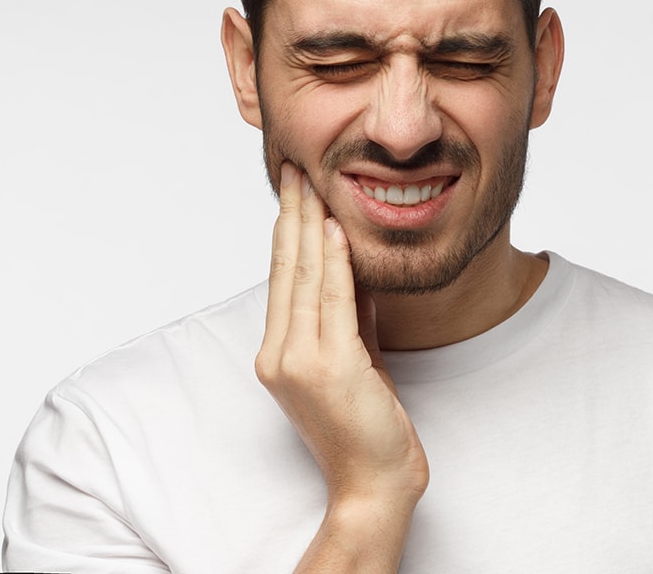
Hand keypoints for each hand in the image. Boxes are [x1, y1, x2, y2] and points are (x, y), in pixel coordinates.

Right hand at [255, 161, 427, 569]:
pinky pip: (333, 301)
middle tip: (294, 168)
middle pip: (287, 269)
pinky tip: (334, 229)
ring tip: (310, 182)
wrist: (373, 484)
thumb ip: (349, 314)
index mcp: (279, 353)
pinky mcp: (330, 367)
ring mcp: (300, 362)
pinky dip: (334, 261)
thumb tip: (353, 265)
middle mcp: (280, 354)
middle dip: (292, 214)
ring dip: (310, 224)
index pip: (283, 278)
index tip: (294, 189)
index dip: (288, 229)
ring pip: (306, 278)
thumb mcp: (356, 358)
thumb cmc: (367, 426)